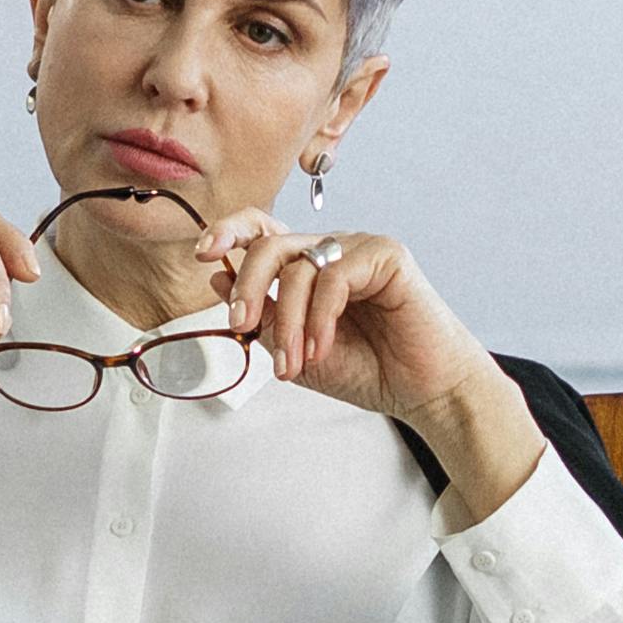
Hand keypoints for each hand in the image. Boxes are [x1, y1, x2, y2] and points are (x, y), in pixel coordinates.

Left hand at [195, 211, 543, 523]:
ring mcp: (357, 249)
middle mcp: (329, 252)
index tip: (203, 253)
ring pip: (300, 265)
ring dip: (288, 319)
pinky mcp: (386, 255)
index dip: (229, 232)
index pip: (262, 232)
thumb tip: (218, 281)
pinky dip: (321, 315)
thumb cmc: (366, 369)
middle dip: (249, 285)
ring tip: (294, 362)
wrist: (420, 390)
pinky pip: (336, 275)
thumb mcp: (295, 351)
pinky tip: (322, 346)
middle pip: (271, 244)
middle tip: (241, 324)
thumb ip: (261, 318)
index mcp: (307, 268)